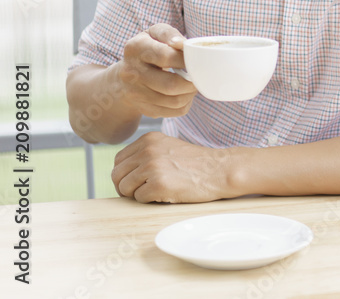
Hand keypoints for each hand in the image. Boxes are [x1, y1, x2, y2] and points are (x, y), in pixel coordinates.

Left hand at [111, 132, 237, 202]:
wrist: (220, 170)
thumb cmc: (197, 163)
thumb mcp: (169, 148)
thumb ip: (146, 154)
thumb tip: (122, 174)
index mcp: (149, 139)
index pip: (119, 160)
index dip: (125, 174)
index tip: (137, 181)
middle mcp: (148, 150)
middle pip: (117, 175)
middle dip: (125, 187)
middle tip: (141, 192)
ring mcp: (152, 167)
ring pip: (124, 188)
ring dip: (137, 195)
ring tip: (156, 192)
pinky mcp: (158, 184)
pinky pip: (139, 199)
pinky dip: (150, 201)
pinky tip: (166, 194)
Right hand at [114, 23, 197, 118]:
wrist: (124, 76)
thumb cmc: (148, 49)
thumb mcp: (154, 34)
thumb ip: (169, 34)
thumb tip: (182, 44)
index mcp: (135, 48)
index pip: (166, 56)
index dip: (186, 59)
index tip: (196, 58)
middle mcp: (131, 72)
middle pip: (171, 85)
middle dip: (192, 82)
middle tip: (199, 76)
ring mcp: (135, 94)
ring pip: (174, 101)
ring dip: (191, 94)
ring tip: (193, 84)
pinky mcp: (144, 109)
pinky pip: (174, 111)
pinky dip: (186, 103)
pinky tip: (185, 93)